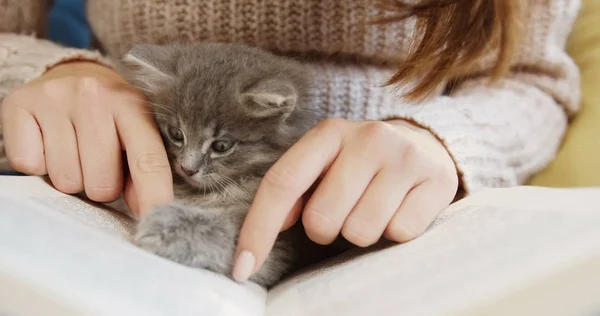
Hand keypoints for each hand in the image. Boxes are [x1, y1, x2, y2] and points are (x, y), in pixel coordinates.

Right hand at [0, 61, 172, 214]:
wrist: (69, 75)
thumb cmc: (108, 117)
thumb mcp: (134, 133)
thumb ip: (143, 170)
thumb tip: (145, 208)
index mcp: (132, 105)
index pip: (148, 159)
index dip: (154, 195)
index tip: (157, 222)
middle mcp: (94, 96)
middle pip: (102, 182)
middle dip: (102, 187)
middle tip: (98, 165)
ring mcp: (54, 98)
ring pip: (66, 180)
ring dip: (71, 178)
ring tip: (74, 153)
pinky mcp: (18, 104)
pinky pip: (30, 166)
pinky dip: (39, 165)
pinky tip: (48, 143)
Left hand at [232, 118, 458, 281]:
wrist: (424, 145)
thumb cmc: (361, 164)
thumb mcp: (325, 164)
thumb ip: (295, 189)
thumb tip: (274, 227)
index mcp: (329, 133)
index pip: (282, 182)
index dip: (258, 229)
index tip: (243, 268)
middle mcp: (368, 137)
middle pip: (321, 219)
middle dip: (325, 230)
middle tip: (344, 211)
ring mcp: (405, 157)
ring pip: (361, 232)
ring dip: (361, 233)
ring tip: (373, 208)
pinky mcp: (437, 180)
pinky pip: (399, 234)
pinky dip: (394, 233)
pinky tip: (400, 209)